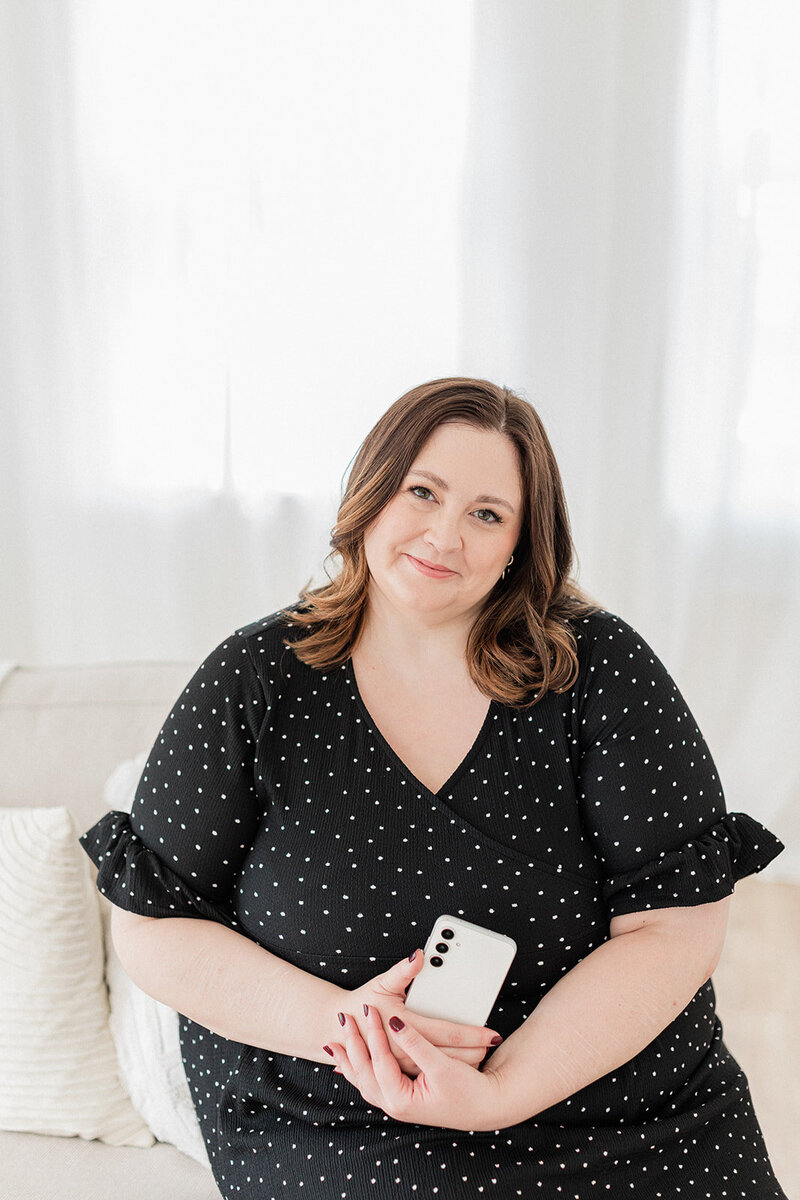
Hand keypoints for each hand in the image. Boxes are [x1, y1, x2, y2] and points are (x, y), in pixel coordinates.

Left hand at [326, 1005, 505, 1130]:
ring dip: (349, 1059)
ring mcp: (396, 1103)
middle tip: (345, 1017)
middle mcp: (394, 1105)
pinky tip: (347, 1062)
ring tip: (334, 1040)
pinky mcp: (402, 1098)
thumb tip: (396, 1023)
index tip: (370, 1009)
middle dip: (352, 1044)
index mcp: (402, 1099)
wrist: (486, 1109)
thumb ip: (416, 1044)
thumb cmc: (467, 1093)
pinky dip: (357, 1070)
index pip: (380, 1061)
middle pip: (364, 1072)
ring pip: (363, 1079)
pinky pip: (370, 1083)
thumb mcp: (441, 1068)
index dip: (375, 1033)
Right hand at [343, 951, 501, 1075]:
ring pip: (442, 1068)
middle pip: (450, 1056)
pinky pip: (430, 1074)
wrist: (340, 1029)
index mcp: (404, 1026)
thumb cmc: (364, 1002)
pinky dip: (449, 1068)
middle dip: (474, 1050)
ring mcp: (403, 1066)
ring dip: (464, 1062)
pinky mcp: (401, 1073)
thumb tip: (419, 956)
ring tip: (482, 1053)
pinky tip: (461, 1063)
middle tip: (492, 1042)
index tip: (491, 1032)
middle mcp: (405, 1051)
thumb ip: (403, 971)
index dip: (472, 1033)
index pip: (447, 1033)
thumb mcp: (382, 983)